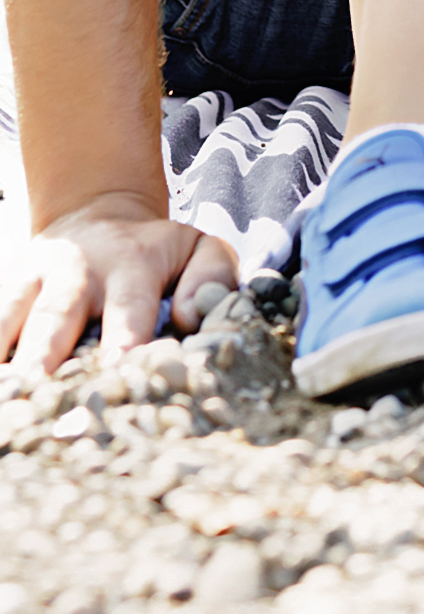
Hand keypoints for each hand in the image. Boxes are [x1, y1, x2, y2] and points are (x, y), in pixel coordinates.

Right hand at [0, 194, 237, 377]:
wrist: (95, 216)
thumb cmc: (153, 253)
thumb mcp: (196, 249)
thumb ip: (211, 277)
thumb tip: (191, 316)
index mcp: (131, 263)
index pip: (128, 305)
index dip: (123, 336)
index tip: (118, 366)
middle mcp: (77, 271)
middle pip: (57, 315)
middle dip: (47, 355)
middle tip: (42, 393)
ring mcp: (34, 280)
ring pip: (12, 318)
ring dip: (11, 358)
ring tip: (9, 398)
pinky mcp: (7, 289)